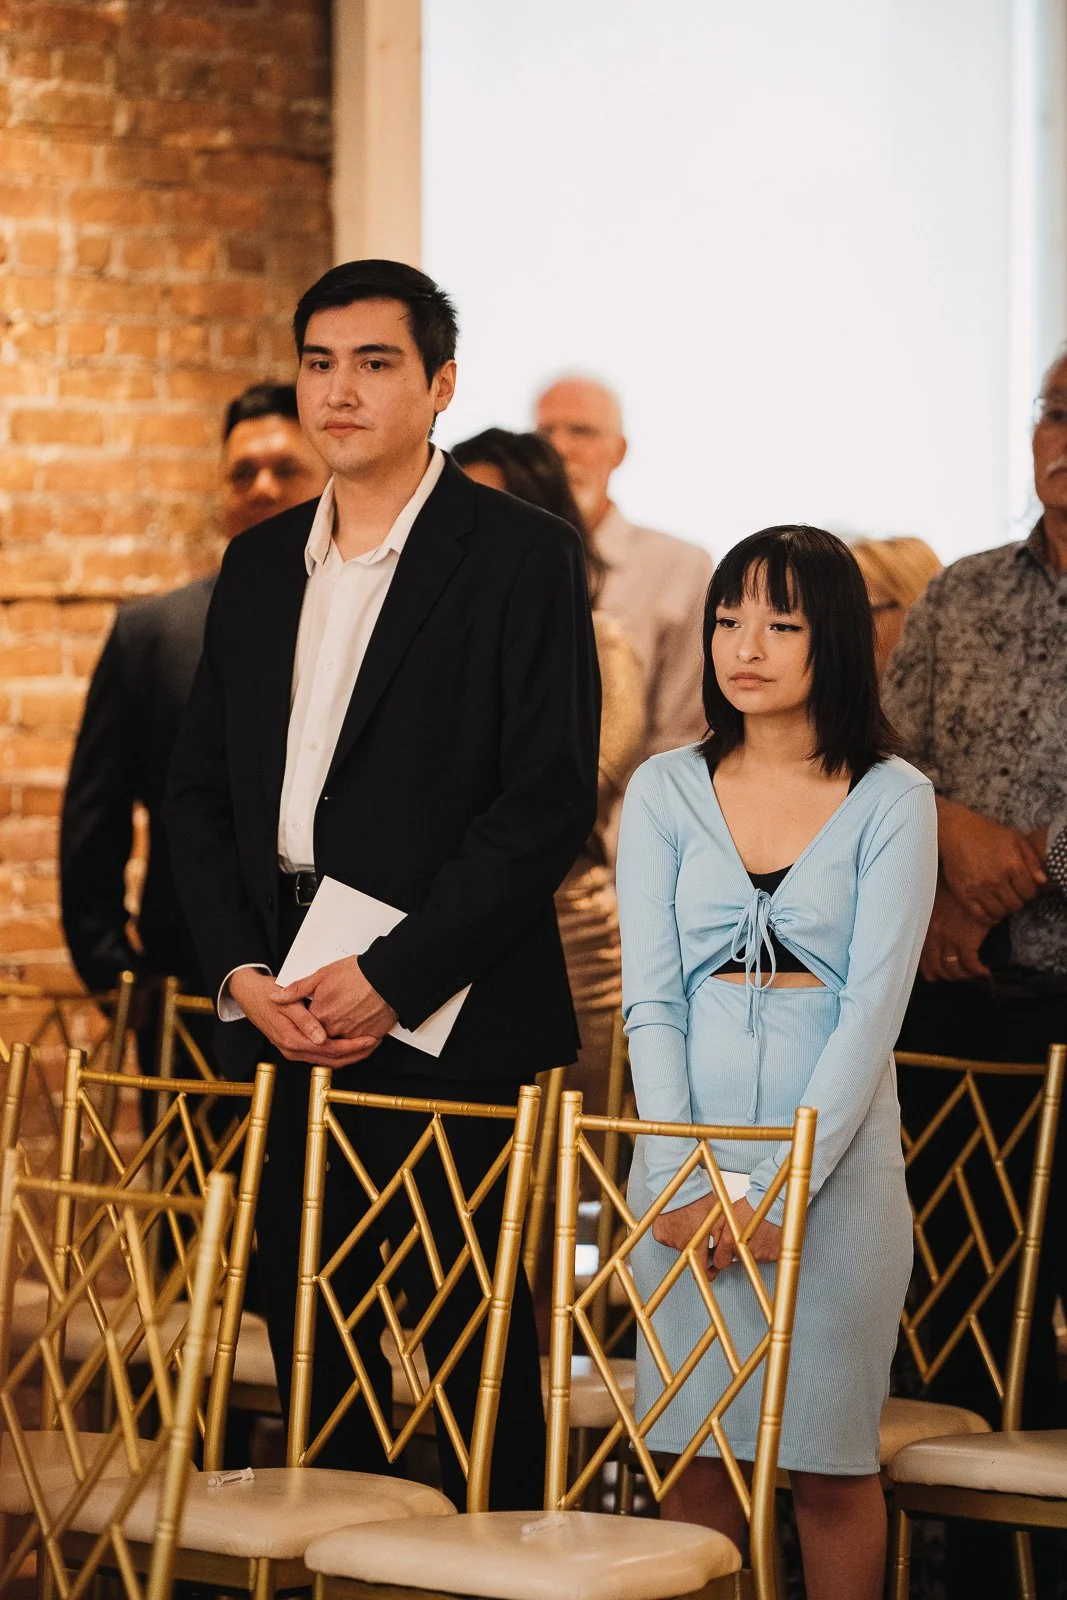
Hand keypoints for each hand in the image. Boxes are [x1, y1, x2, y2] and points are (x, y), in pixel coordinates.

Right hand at [228, 967, 379, 1067]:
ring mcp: (292, 1051)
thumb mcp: (286, 1001)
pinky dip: (337, 1053)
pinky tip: (349, 1044)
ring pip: (327, 1061)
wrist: (248, 994)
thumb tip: (322, 1039)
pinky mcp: (294, 1047)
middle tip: (375, 1043)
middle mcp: (292, 1050)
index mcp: (292, 1039)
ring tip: (367, 1045)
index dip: (353, 1047)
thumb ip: (305, 1020)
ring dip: (348, 1055)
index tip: (370, 1039)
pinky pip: (320, 1056)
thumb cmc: (267, 994)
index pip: (330, 1050)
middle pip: (331, 1060)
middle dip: (356, 1054)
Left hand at [272, 956, 397, 1046]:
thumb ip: (296, 990)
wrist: (386, 977)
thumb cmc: (357, 973)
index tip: (314, 1019)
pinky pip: (361, 1049)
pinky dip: (359, 1047)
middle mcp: (334, 1029)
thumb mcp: (321, 975)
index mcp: (320, 1015)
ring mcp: (352, 1035)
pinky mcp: (370, 1037)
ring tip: (344, 1037)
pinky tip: (359, 1041)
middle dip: (324, 1039)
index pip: (308, 1029)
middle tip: (328, 1030)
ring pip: (342, 1048)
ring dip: (342, 1047)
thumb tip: (274, 997)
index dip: (309, 1026)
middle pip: (324, 1041)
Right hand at [651, 1193, 720, 1271]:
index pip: (702, 1270)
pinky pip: (668, 1237)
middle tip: (700, 1233)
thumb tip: (722, 1250)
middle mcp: (681, 1245)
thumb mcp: (718, 1219)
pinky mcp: (659, 1233)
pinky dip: (673, 1232)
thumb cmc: (699, 1199)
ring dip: (684, 1238)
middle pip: (690, 1254)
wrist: (680, 1187)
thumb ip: (720, 1238)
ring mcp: (668, 1239)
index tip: (711, 1272)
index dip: (708, 1273)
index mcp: (697, 1244)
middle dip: (696, 1248)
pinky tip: (678, 1221)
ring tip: (688, 1222)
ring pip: (679, 1245)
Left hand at [710, 1196, 781, 1273]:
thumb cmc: (752, 1205)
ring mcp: (759, 1255)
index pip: (720, 1262)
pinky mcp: (773, 1256)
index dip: (722, 1256)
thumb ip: (717, 1231)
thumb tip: (712, 1243)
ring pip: (752, 1258)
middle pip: (737, 1259)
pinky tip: (767, 1237)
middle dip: (739, 1250)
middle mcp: (743, 1251)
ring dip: (753, 1249)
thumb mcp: (728, 1213)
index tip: (724, 1252)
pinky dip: (767, 1249)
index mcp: (729, 1241)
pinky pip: (768, 1257)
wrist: (776, 1205)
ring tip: (757, 1233)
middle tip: (744, 1236)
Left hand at [919, 883, 992, 982]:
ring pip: (953, 968)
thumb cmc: (952, 885)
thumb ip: (930, 915)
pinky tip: (984, 971)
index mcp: (923, 926)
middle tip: (955, 978)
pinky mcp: (966, 940)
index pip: (922, 955)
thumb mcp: (934, 898)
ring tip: (971, 974)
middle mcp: (932, 935)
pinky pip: (971, 964)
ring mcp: (949, 939)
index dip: (927, 969)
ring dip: (962, 975)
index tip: (932, 976)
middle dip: (945, 975)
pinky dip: (977, 971)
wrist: (968, 878)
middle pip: (936, 965)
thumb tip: (933, 928)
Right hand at [937, 798, 1045, 920]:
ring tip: (1002, 901)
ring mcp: (979, 888)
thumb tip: (1043, 881)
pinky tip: (992, 912)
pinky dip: (989, 918)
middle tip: (1013, 895)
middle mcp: (996, 879)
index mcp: (1012, 865)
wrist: (956, 832)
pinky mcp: (964, 894)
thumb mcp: (1016, 839)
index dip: (1030, 892)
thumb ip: (1032, 860)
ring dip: (1004, 910)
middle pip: (1015, 904)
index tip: (1025, 889)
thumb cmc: (988, 833)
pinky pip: (980, 915)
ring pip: (999, 912)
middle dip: (1017, 901)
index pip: (1029, 892)